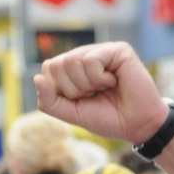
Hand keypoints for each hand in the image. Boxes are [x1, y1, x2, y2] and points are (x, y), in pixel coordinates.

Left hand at [34, 42, 169, 143]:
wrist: (136, 125)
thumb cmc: (106, 118)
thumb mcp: (71, 114)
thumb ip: (49, 101)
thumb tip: (37, 78)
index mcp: (73, 69)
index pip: (48, 69)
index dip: (61, 91)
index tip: (81, 100)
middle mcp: (85, 56)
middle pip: (57, 64)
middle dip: (73, 88)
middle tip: (94, 94)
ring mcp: (101, 51)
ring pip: (71, 61)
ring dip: (87, 84)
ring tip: (105, 88)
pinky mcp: (117, 49)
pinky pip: (90, 60)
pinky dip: (99, 78)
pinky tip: (114, 80)